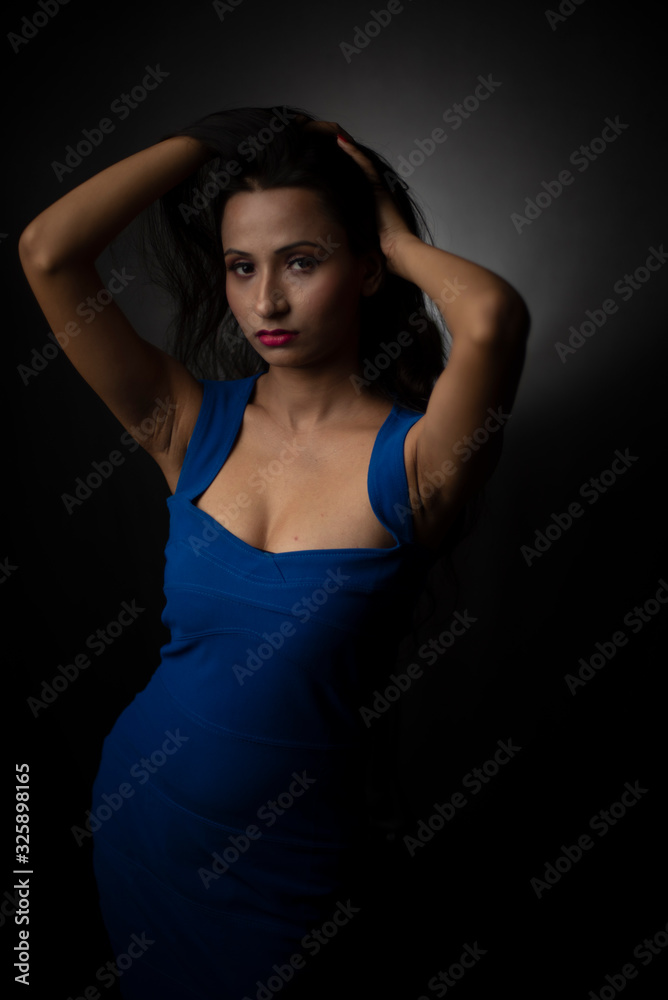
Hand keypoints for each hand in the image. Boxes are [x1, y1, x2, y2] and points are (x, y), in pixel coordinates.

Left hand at [300, 119, 416, 273]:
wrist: (397, 253)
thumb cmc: (376, 252)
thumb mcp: (350, 238)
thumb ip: (339, 233)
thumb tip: (321, 244)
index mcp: (361, 201)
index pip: (342, 178)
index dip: (329, 167)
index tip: (310, 158)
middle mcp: (369, 190)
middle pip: (347, 166)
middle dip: (330, 151)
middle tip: (312, 137)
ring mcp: (376, 186)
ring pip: (355, 161)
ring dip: (340, 146)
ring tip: (322, 133)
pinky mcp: (379, 187)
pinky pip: (364, 164)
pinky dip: (353, 152)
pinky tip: (340, 141)